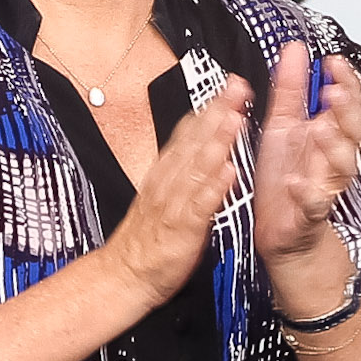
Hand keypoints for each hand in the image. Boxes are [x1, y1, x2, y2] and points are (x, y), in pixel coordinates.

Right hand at [96, 77, 247, 314]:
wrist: (123, 277)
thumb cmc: (147, 240)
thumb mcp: (163, 196)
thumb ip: (181, 172)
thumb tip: (201, 148)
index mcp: (166, 173)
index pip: (188, 132)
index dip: (209, 107)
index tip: (228, 83)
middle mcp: (169, 182)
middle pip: (194, 140)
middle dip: (217, 112)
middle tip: (237, 86)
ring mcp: (174, 203)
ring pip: (197, 167)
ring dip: (217, 141)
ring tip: (235, 118)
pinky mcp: (182, 229)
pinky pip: (200, 206)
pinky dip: (214, 188)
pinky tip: (229, 171)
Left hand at [249, 43, 360, 282]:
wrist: (281, 233)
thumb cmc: (284, 181)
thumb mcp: (282, 126)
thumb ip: (290, 88)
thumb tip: (295, 49)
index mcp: (326, 135)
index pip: (347, 104)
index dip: (346, 82)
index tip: (334, 62)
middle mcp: (331, 159)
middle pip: (353, 132)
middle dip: (347, 110)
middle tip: (334, 92)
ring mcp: (324, 186)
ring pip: (342, 166)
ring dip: (334, 147)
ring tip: (320, 130)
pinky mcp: (310, 214)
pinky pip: (314, 204)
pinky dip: (307, 194)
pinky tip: (297, 182)